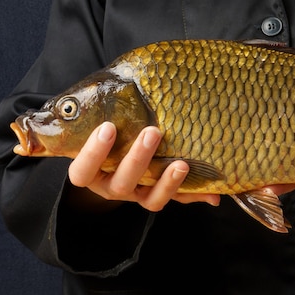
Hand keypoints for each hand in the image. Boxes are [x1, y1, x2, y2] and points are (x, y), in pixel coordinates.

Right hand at [66, 122, 219, 211]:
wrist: (116, 155)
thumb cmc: (109, 133)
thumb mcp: (100, 123)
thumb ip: (103, 114)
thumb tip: (108, 93)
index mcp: (92, 172)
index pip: (83, 171)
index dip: (92, 153)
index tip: (108, 127)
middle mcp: (111, 186)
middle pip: (121, 183)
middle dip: (137, 158)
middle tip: (152, 131)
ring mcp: (136, 195)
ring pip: (148, 199)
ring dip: (166, 182)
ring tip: (181, 163)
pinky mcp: (157, 198)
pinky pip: (174, 201)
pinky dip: (193, 195)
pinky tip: (212, 193)